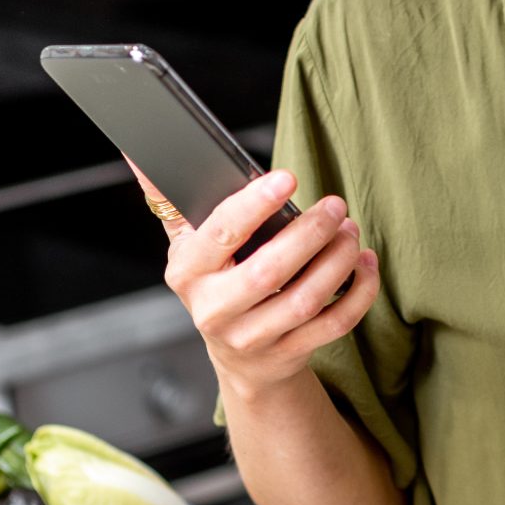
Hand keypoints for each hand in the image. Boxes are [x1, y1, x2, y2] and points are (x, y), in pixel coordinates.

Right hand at [131, 161, 380, 393]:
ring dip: (337, 261)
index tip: (288, 178)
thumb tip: (139, 149)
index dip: (254, 205)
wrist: (238, 356)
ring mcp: (252, 338)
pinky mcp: (288, 355)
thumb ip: (170, 197)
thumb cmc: (216, 282)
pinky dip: (358, 293)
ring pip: (305, 300)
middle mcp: (215, 310)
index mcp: (187, 272)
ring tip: (350, 232)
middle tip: (335, 206)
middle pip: (268, 271)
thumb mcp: (187, 242)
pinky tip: (365, 265)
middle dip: (309, 234)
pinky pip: (333, 325)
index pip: (220, 234)